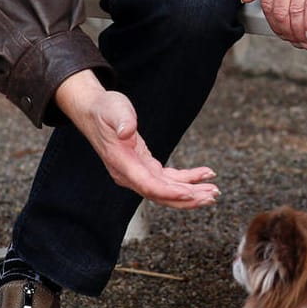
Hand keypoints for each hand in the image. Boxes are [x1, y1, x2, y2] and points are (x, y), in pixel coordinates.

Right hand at [53, 71, 218, 207]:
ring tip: (213, 192)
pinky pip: (167, 179)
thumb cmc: (105, 109)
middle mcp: (129, 174)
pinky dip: (186, 179)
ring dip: (190, 192)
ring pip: (166, 190)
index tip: (189, 192)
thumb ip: (122, 120)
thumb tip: (127, 131)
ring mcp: (136, 173)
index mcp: (121, 164)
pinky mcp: (144, 167)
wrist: (93, 112)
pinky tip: (203, 175)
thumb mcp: (114, 109)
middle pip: (160, 194)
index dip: (169, 191)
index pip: (148, 185)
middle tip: (211, 196)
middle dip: (187, 198)